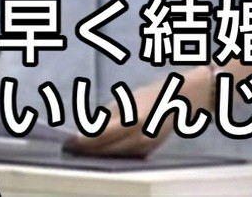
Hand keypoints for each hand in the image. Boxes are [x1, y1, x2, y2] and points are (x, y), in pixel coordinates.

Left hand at [64, 67, 213, 157]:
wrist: (181, 101)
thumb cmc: (152, 95)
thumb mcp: (127, 101)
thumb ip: (108, 117)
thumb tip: (88, 130)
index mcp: (133, 121)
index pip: (102, 136)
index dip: (84, 141)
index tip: (69, 141)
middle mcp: (140, 138)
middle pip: (107, 150)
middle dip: (88, 150)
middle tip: (70, 148)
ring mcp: (145, 148)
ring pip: (115, 156)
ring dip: (98, 153)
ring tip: (81, 150)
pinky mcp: (148, 152)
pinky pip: (125, 155)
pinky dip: (112, 153)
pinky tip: (100, 150)